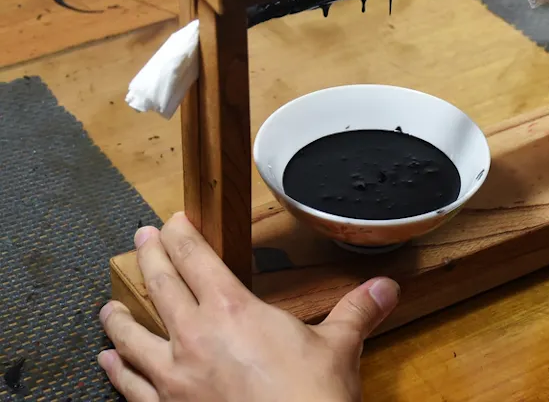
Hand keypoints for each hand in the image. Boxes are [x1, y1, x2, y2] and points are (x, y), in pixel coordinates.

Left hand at [98, 213, 399, 400]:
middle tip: (141, 239)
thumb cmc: (310, 399)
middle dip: (150, 258)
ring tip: (110, 308)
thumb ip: (357, 312)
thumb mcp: (339, 348)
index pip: (196, 260)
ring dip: (119, 318)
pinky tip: (106, 363)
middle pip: (160, 286)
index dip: (181, 235)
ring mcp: (175, 377)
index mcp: (233, 311)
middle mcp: (195, 337)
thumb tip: (385, 288)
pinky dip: (116, 372)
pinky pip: (130, 387)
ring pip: (133, 338)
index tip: (173, 221)